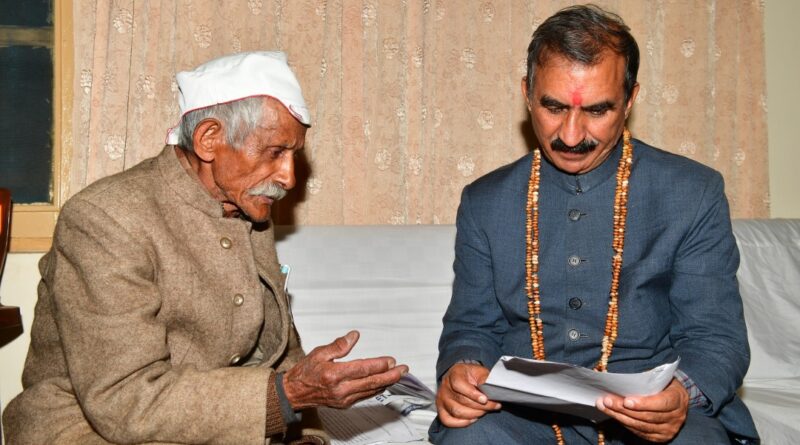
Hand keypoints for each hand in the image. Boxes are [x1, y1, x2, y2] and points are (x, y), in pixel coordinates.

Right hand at [282, 330, 407, 409]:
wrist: (294, 393)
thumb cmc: (305, 373)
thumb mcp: (319, 353)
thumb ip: (339, 345)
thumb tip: (354, 336)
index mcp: (334, 375)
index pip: (363, 369)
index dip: (379, 365)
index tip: (391, 360)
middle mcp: (341, 389)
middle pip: (372, 383)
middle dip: (391, 376)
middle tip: (403, 369)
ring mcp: (344, 399)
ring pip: (371, 391)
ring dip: (386, 383)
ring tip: (398, 375)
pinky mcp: (344, 404)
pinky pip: (365, 396)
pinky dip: (376, 389)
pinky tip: (383, 383)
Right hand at [436, 363, 501, 426]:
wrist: (462, 377)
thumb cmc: (472, 376)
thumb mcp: (480, 372)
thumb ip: (486, 379)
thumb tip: (492, 389)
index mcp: (454, 373)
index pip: (459, 384)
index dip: (472, 393)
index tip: (485, 399)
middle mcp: (445, 386)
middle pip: (461, 400)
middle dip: (480, 406)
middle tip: (493, 406)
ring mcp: (441, 399)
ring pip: (457, 412)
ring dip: (474, 414)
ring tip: (484, 411)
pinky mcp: (441, 409)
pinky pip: (448, 421)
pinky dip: (462, 423)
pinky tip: (473, 418)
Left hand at [596, 378, 688, 441]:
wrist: (676, 398)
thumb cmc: (664, 384)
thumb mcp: (660, 377)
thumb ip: (645, 381)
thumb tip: (620, 380)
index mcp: (678, 398)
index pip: (661, 403)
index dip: (644, 403)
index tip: (626, 401)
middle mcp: (676, 417)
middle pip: (647, 416)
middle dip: (624, 409)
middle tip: (607, 401)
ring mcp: (668, 429)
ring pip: (641, 426)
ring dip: (620, 417)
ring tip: (604, 407)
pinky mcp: (660, 437)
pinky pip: (640, 433)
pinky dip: (625, 424)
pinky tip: (614, 415)